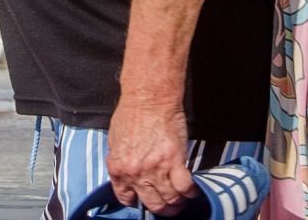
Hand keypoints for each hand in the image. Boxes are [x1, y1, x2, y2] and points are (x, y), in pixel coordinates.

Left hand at [106, 97, 197, 215]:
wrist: (149, 98)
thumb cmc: (131, 113)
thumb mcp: (115, 141)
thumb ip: (121, 161)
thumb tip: (127, 174)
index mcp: (119, 169)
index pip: (127, 198)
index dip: (138, 201)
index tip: (145, 200)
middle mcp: (137, 174)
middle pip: (152, 204)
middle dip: (162, 209)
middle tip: (170, 207)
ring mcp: (157, 169)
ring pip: (170, 198)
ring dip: (177, 204)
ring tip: (182, 202)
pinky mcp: (175, 160)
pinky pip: (184, 186)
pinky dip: (190, 193)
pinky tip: (192, 191)